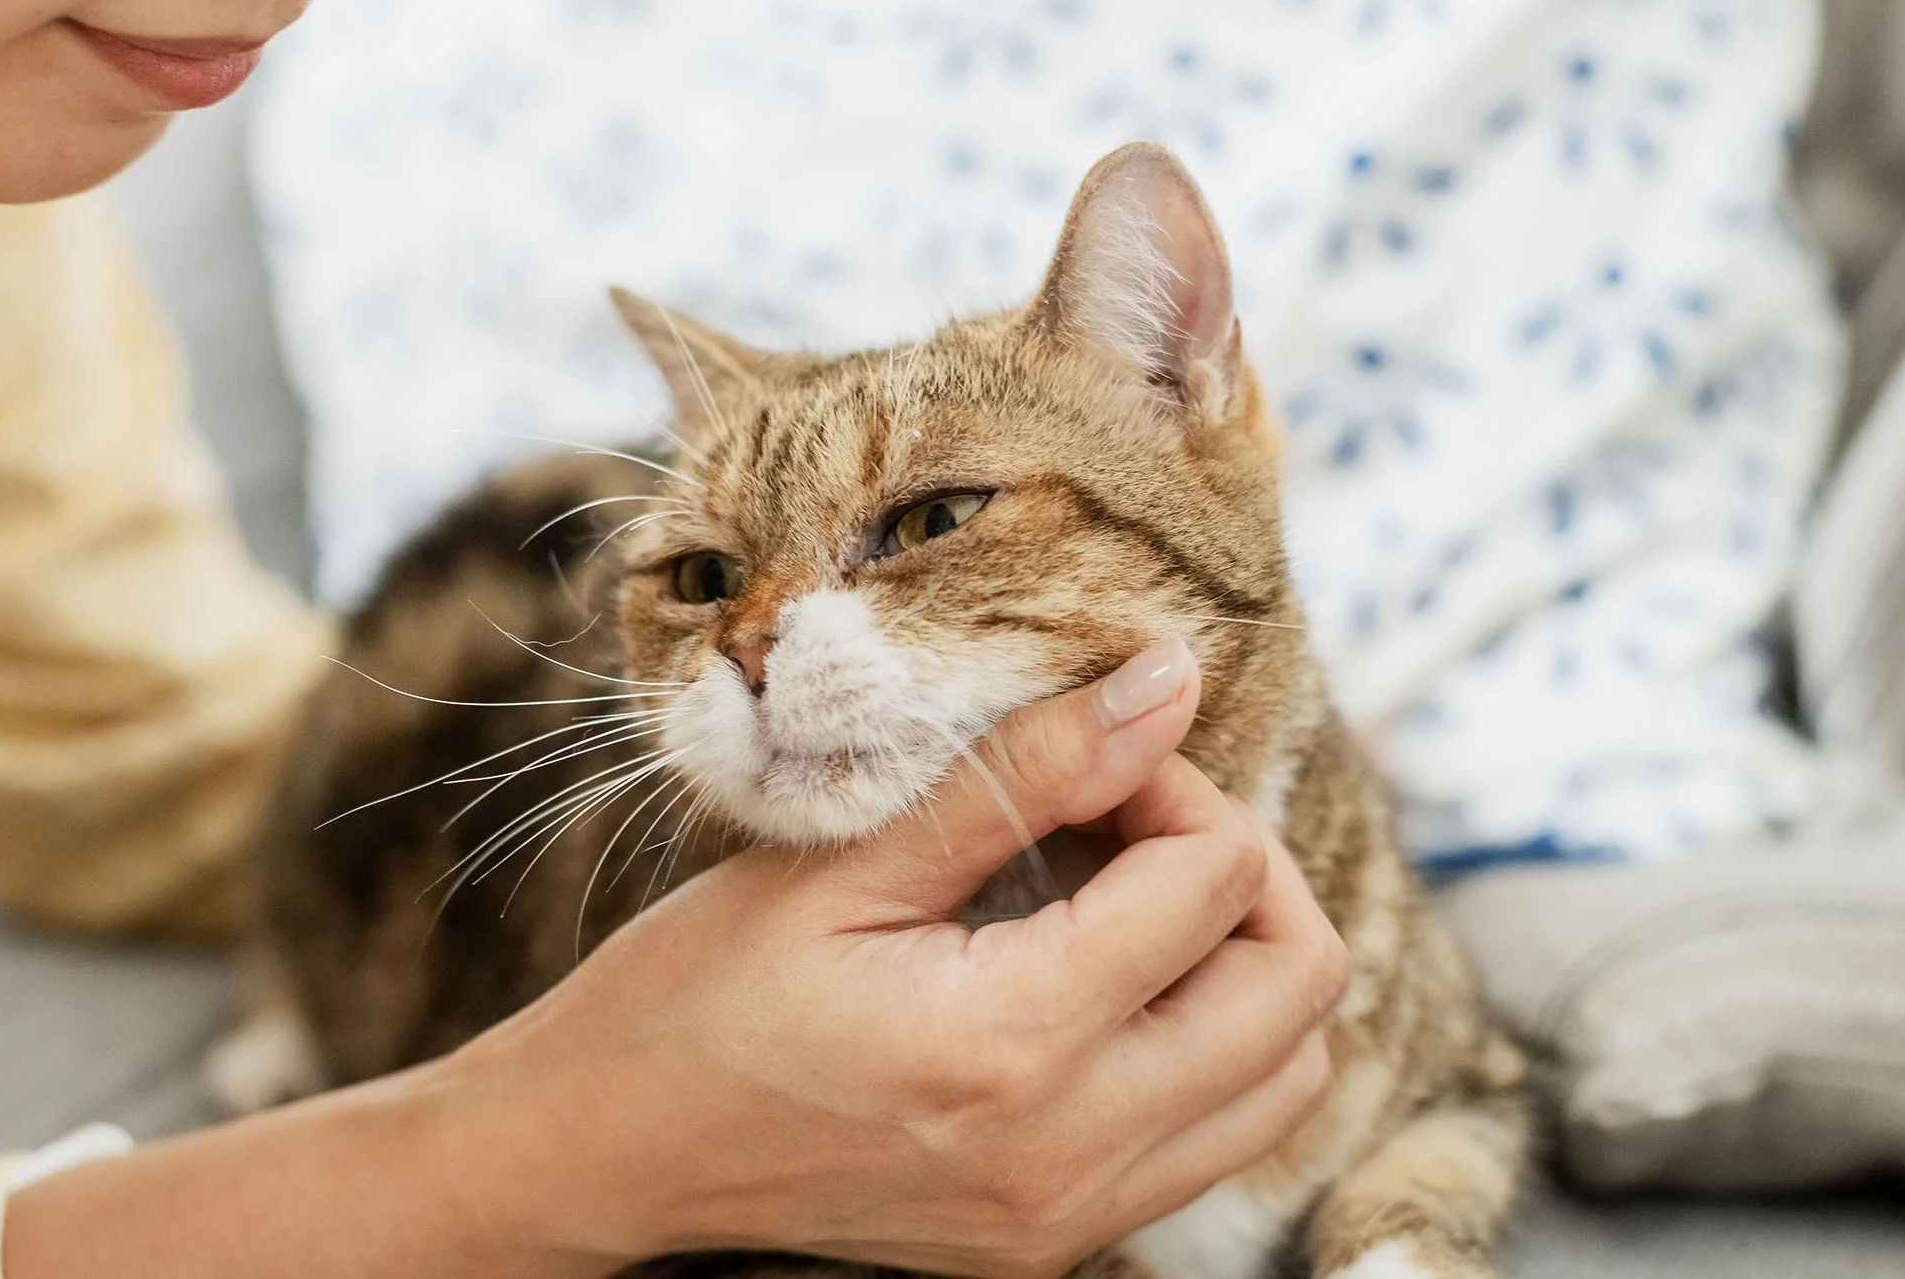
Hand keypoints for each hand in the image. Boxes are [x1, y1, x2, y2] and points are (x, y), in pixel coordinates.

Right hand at [436, 636, 1350, 1277]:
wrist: (607, 1153)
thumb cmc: (697, 993)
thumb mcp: (851, 859)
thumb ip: (1030, 773)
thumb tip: (1166, 682)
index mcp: (1014, 1043)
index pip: (1218, 880)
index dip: (1172, 783)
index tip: (1089, 764)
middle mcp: (1070, 1153)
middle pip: (1297, 991)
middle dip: (1241, 871)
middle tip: (1129, 822)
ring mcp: (1069, 1217)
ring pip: (1284, 1079)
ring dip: (1239, 966)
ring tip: (1122, 902)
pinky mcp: (1055, 1243)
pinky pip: (1210, 1138)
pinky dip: (1201, 1046)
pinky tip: (1095, 983)